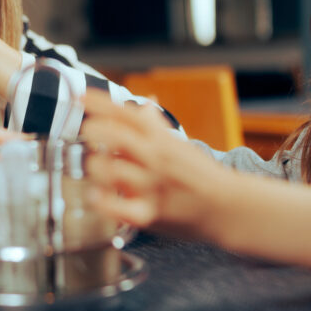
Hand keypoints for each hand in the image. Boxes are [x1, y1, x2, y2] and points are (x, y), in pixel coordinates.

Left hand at [80, 90, 233, 240]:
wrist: (230, 208)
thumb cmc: (201, 176)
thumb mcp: (180, 145)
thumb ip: (156, 125)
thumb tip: (144, 102)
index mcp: (162, 140)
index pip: (127, 114)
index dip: (100, 103)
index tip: (80, 96)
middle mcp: (156, 159)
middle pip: (117, 136)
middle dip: (94, 130)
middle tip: (88, 133)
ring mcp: (153, 186)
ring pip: (112, 170)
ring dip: (96, 166)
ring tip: (95, 167)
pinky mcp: (151, 214)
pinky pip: (119, 208)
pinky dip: (103, 201)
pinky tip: (96, 195)